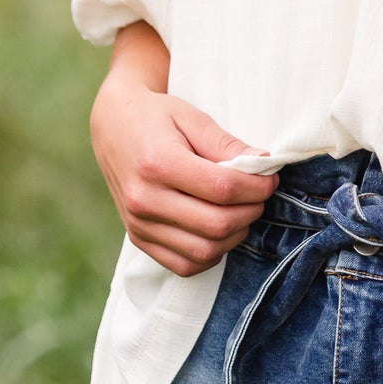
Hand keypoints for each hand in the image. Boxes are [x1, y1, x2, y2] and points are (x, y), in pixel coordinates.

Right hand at [90, 67, 276, 276]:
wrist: (113, 127)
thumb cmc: (155, 118)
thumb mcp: (192, 118)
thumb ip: (227, 144)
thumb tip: (263, 165)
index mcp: (158, 163)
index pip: (223, 189)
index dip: (257, 187)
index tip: (269, 178)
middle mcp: (144, 199)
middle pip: (217, 224)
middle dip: (251, 211)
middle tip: (258, 195)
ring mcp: (139, 224)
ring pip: (205, 251)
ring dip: (235, 235)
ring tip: (240, 211)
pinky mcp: (139, 239)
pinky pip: (185, 265)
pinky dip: (211, 254)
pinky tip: (218, 231)